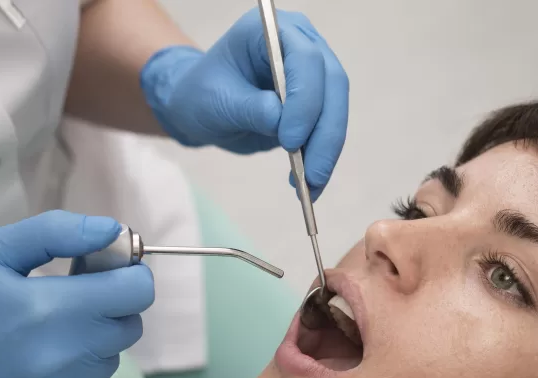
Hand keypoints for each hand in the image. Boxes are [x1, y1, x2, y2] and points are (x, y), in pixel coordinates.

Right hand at [0, 212, 153, 377]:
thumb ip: (57, 233)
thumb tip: (113, 230)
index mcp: (54, 308)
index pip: (136, 293)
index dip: (129, 278)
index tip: (109, 276)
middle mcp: (67, 357)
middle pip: (127, 327)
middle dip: (108, 310)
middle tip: (67, 306)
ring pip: (109, 361)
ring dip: (89, 347)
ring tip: (43, 340)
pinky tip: (37, 372)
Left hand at [140, 8, 347, 199]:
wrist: (202, 107)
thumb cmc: (202, 94)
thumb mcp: (216, 101)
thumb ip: (250, 108)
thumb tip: (281, 121)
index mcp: (271, 31)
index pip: (305, 58)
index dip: (305, 99)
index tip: (291, 140)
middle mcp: (300, 44)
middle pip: (332, 83)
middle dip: (325, 132)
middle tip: (312, 174)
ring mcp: (312, 73)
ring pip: (336, 109)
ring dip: (327, 151)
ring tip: (310, 186)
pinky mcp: (316, 103)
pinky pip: (328, 130)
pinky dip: (321, 158)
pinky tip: (307, 184)